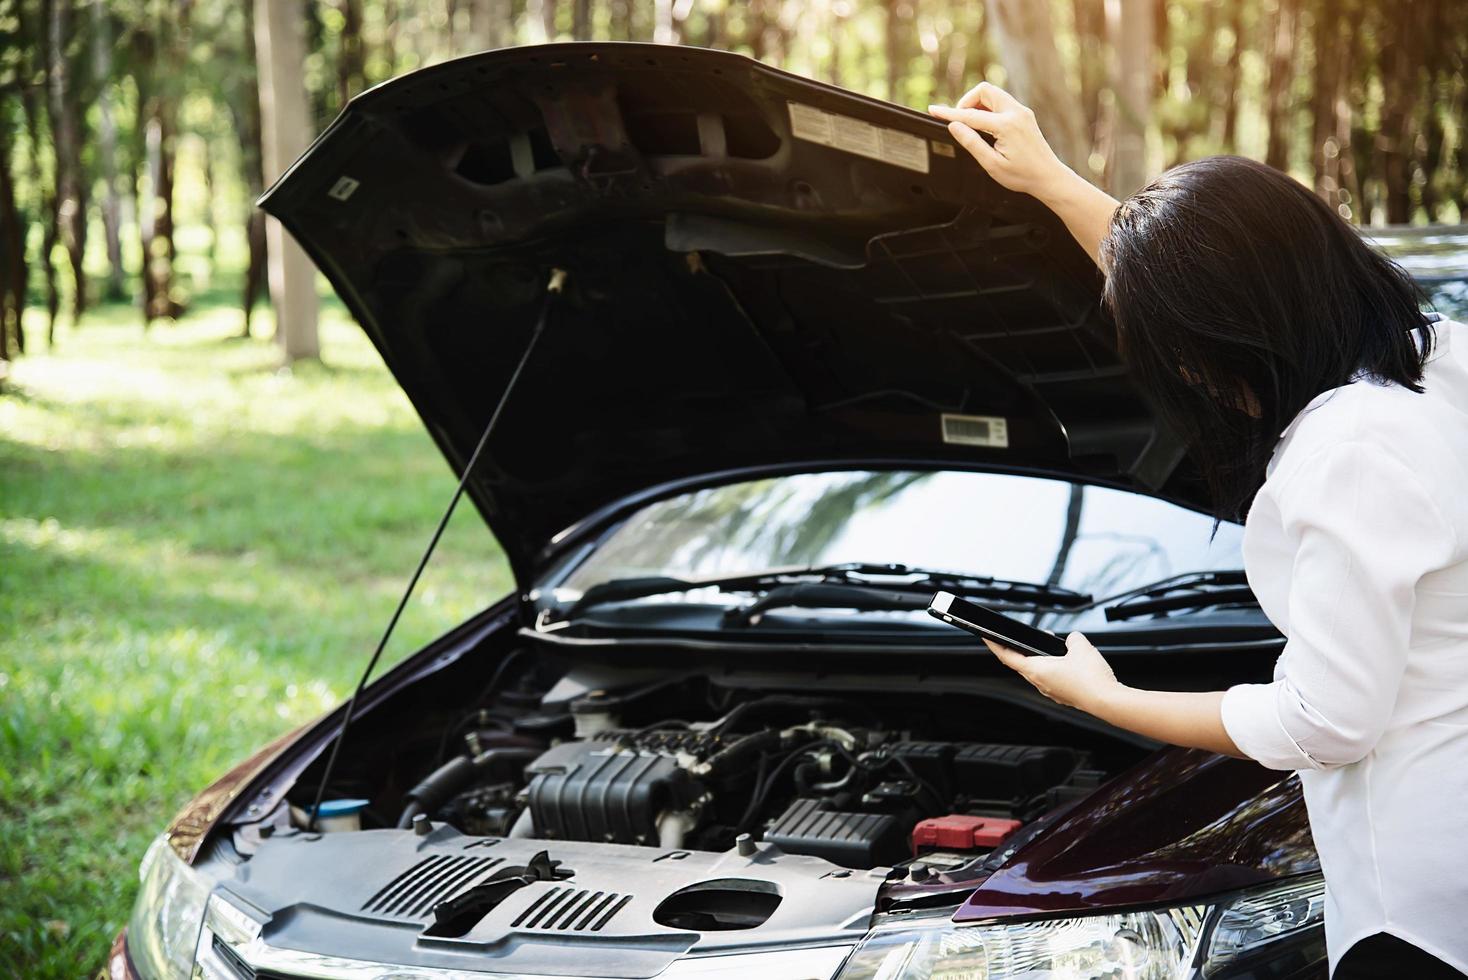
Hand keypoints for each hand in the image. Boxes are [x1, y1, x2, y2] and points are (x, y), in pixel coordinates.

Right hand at [928, 81, 1073, 200]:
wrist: (1048, 177)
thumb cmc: (1022, 175)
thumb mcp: (991, 164)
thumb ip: (971, 142)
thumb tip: (954, 126)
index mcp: (1006, 126)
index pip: (970, 115)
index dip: (949, 113)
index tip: (934, 110)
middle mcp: (1016, 113)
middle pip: (984, 90)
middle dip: (967, 102)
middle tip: (961, 121)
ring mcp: (1022, 111)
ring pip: (993, 93)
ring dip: (978, 104)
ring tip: (973, 126)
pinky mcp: (1024, 114)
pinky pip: (1001, 102)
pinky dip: (989, 109)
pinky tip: (985, 126)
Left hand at [983, 631, 1120, 712]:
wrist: (1107, 701)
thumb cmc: (1091, 678)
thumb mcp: (1081, 646)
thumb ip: (1072, 638)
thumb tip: (1072, 640)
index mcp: (1036, 670)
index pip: (1008, 656)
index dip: (995, 645)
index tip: (987, 638)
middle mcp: (1040, 683)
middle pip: (1022, 664)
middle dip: (1022, 648)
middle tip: (1025, 636)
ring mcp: (1051, 691)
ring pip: (1038, 672)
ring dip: (1040, 659)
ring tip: (1051, 647)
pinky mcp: (1063, 695)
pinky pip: (1052, 679)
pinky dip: (1053, 669)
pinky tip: (1066, 663)